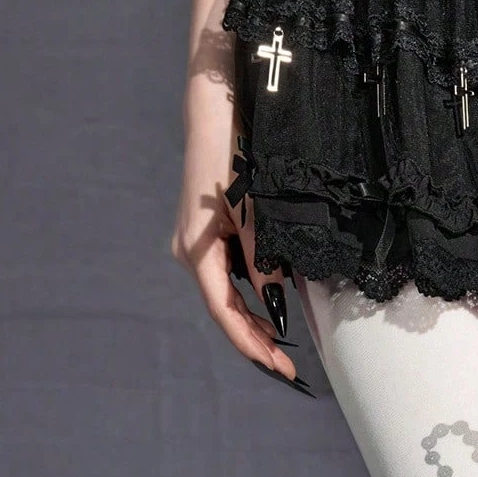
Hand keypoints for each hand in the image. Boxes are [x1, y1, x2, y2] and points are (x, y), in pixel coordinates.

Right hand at [170, 112, 302, 384]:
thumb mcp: (255, 213)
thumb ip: (262, 261)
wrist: (216, 111)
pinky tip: (268, 309)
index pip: (225, 311)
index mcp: (197, 251)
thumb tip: (275, 303)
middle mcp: (190, 253)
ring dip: (252, 320)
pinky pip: (227, 276)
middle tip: (287, 365)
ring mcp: (195, 245)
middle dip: (255, 339)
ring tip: (280, 346)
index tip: (277, 365)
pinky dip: (247, 296)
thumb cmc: (233, 156)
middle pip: (224, 309)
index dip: (251, 343)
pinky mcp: (206, 236)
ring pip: (226, 295)